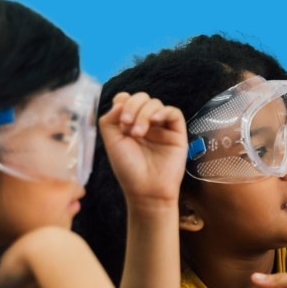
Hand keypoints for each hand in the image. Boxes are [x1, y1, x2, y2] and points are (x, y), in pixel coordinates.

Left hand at [98, 92, 186, 206]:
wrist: (147, 189)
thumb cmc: (128, 169)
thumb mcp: (112, 143)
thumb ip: (109, 120)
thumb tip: (119, 101)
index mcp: (128, 124)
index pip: (127, 100)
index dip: (123, 102)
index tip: (119, 118)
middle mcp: (145, 123)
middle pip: (141, 98)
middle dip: (133, 106)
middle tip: (127, 123)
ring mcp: (161, 127)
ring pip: (156, 103)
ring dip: (144, 113)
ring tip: (139, 133)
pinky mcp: (177, 132)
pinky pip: (173, 112)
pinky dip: (163, 112)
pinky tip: (155, 121)